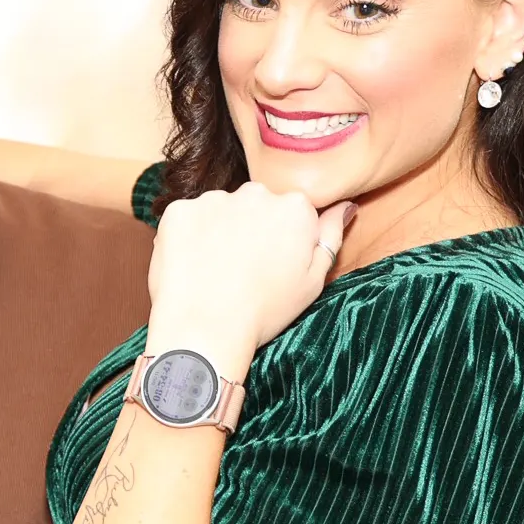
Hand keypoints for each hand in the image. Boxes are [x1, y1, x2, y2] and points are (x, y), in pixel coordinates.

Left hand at [144, 184, 354, 375]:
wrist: (206, 330)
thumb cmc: (265, 312)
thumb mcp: (313, 281)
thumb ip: (330, 236)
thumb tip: (345, 205)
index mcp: (296, 208)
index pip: (291, 211)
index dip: (280, 240)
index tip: (271, 265)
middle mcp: (256, 193)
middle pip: (255, 205)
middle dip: (249, 228)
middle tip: (241, 270)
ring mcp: (214, 199)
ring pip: (219, 210)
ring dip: (217, 230)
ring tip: (214, 271)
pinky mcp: (179, 211)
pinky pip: (186, 218)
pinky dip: (187, 238)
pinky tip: (191, 266)